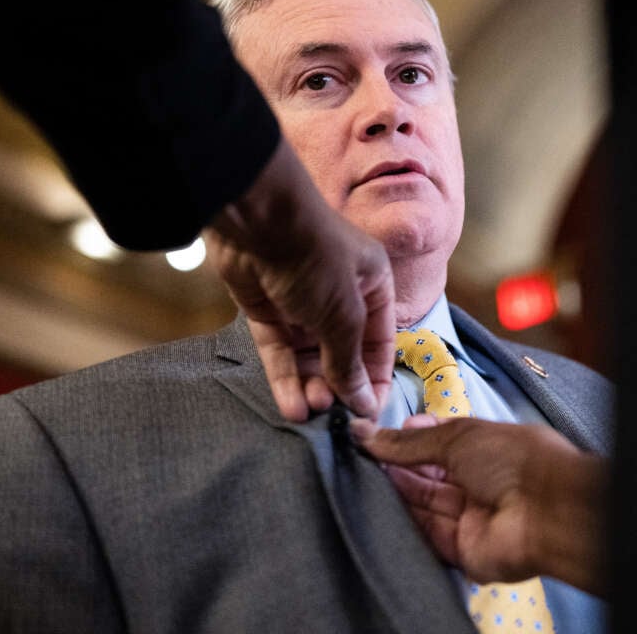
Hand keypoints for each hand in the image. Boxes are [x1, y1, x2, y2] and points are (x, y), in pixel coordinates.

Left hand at [205, 137, 394, 421]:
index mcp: (372, 285)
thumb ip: (349, 360)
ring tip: (311, 412)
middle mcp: (339, 293)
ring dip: (311, 384)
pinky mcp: (266, 308)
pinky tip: (291, 406)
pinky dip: (284, 377)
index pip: (379, 342)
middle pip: (342, 351)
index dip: (374, 378)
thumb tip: (363, 401)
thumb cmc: (315, 257)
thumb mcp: (343, 313)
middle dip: (338, 385)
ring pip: (309, 354)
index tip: (370, 414)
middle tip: (334, 417)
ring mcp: (300, 301)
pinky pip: (279, 349)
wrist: (257, 220)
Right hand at [352, 415, 608, 596]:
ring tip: (359, 474)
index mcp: (483, 449)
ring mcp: (467, 518)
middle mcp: (475, 483)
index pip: (438, 444)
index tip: (374, 434)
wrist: (546, 511)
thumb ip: (409, 442)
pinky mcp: (459, 550)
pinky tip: (376, 504)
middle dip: (396, 465)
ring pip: (423, 504)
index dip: (409, 439)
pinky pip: (425, 534)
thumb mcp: (457, 436)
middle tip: (359, 455)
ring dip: (395, 490)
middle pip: (427, 476)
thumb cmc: (510, 459)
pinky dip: (402, 521)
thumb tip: (364, 433)